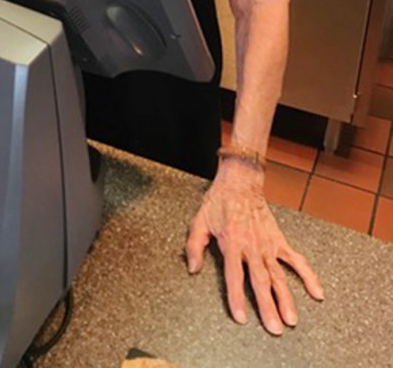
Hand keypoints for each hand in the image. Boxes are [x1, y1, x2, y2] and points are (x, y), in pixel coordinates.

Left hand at [184, 159, 323, 334]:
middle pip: (261, 281)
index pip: (234, 276)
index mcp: (231, 243)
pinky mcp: (279, 240)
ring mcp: (268, 244)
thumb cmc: (219, 202)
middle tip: (274, 328)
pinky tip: (317, 292)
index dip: (237, 298)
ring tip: (292, 320)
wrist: (240, 182)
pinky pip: (296, 260)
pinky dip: (308, 275)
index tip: (241, 318)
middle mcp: (252, 246)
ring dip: (286, 298)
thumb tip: (192, 269)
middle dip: (267, 306)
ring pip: (279, 276)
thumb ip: (194, 246)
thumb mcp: (199, 221)